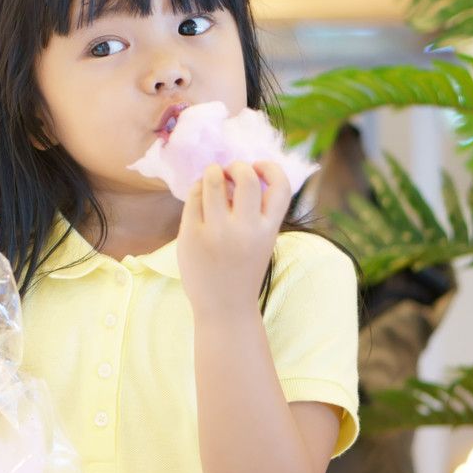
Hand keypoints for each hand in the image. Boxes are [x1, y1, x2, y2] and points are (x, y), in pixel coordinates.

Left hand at [176, 160, 290, 316]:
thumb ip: (256, 211)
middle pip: (246, 177)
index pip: (280, 186)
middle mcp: (245, 229)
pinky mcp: (192, 235)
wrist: (224, 306)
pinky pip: (194, 197)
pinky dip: (197, 188)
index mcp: (268, 229)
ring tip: (212, 176)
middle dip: (237, 166)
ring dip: (213, 171)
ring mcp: (217, 232)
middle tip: (230, 171)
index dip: (270, 168)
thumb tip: (237, 172)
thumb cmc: (242, 269)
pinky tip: (200, 193)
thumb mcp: (261, 240)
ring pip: (214, 181)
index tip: (257, 166)